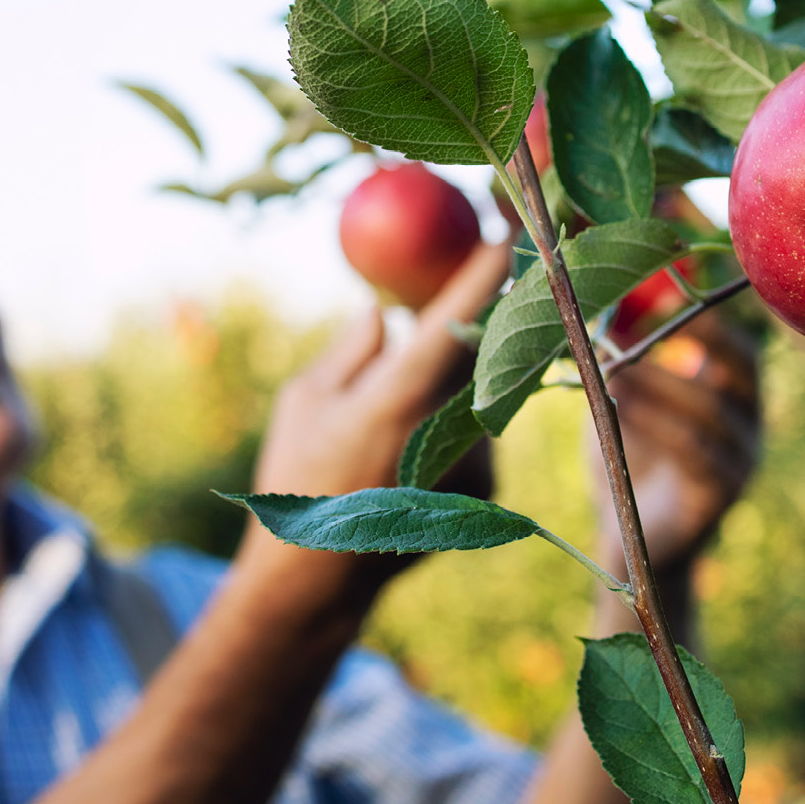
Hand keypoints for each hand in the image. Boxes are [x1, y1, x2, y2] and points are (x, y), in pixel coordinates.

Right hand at [244, 244, 510, 595]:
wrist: (322, 576)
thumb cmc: (299, 476)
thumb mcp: (305, 400)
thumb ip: (353, 348)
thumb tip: (386, 311)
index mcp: (400, 397)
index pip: (457, 316)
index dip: (486, 266)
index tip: (504, 227)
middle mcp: (449, 427)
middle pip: (483, 344)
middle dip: (479, 310)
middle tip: (467, 275)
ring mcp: (475, 459)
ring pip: (480, 387)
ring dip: (457, 375)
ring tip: (402, 405)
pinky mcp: (489, 485)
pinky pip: (479, 426)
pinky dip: (455, 417)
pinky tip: (411, 449)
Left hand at [586, 316, 758, 573]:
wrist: (626, 538)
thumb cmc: (626, 459)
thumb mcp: (621, 402)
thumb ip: (619, 359)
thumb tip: (595, 302)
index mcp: (732, 395)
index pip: (740, 347)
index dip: (711, 319)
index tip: (665, 298)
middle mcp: (748, 424)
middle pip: (741, 370)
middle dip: (697, 341)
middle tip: (648, 325)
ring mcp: (740, 461)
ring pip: (709, 411)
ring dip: (658, 385)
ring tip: (613, 370)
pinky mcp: (720, 496)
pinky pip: (696, 453)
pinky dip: (656, 425)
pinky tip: (620, 409)